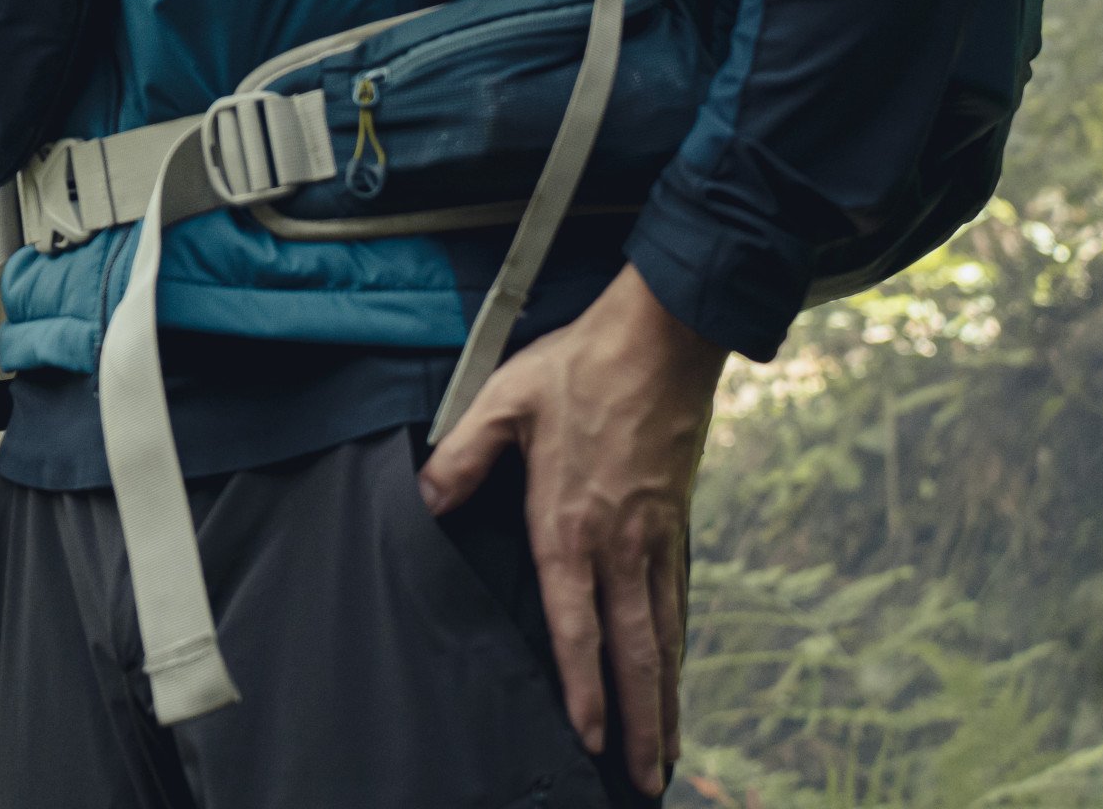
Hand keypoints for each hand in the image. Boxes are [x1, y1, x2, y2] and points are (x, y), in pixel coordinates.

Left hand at [418, 263, 726, 794]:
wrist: (663, 337)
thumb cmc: (580, 366)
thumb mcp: (502, 398)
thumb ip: (461, 455)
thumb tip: (423, 498)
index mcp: (570, 522)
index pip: (576, 623)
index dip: (582, 686)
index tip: (586, 736)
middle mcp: (619, 543)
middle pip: (633, 650)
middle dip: (638, 720)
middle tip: (644, 779)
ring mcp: (655, 536)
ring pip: (664, 635)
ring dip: (666, 698)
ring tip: (668, 752)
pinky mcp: (677, 522)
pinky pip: (679, 599)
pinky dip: (679, 647)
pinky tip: (676, 671)